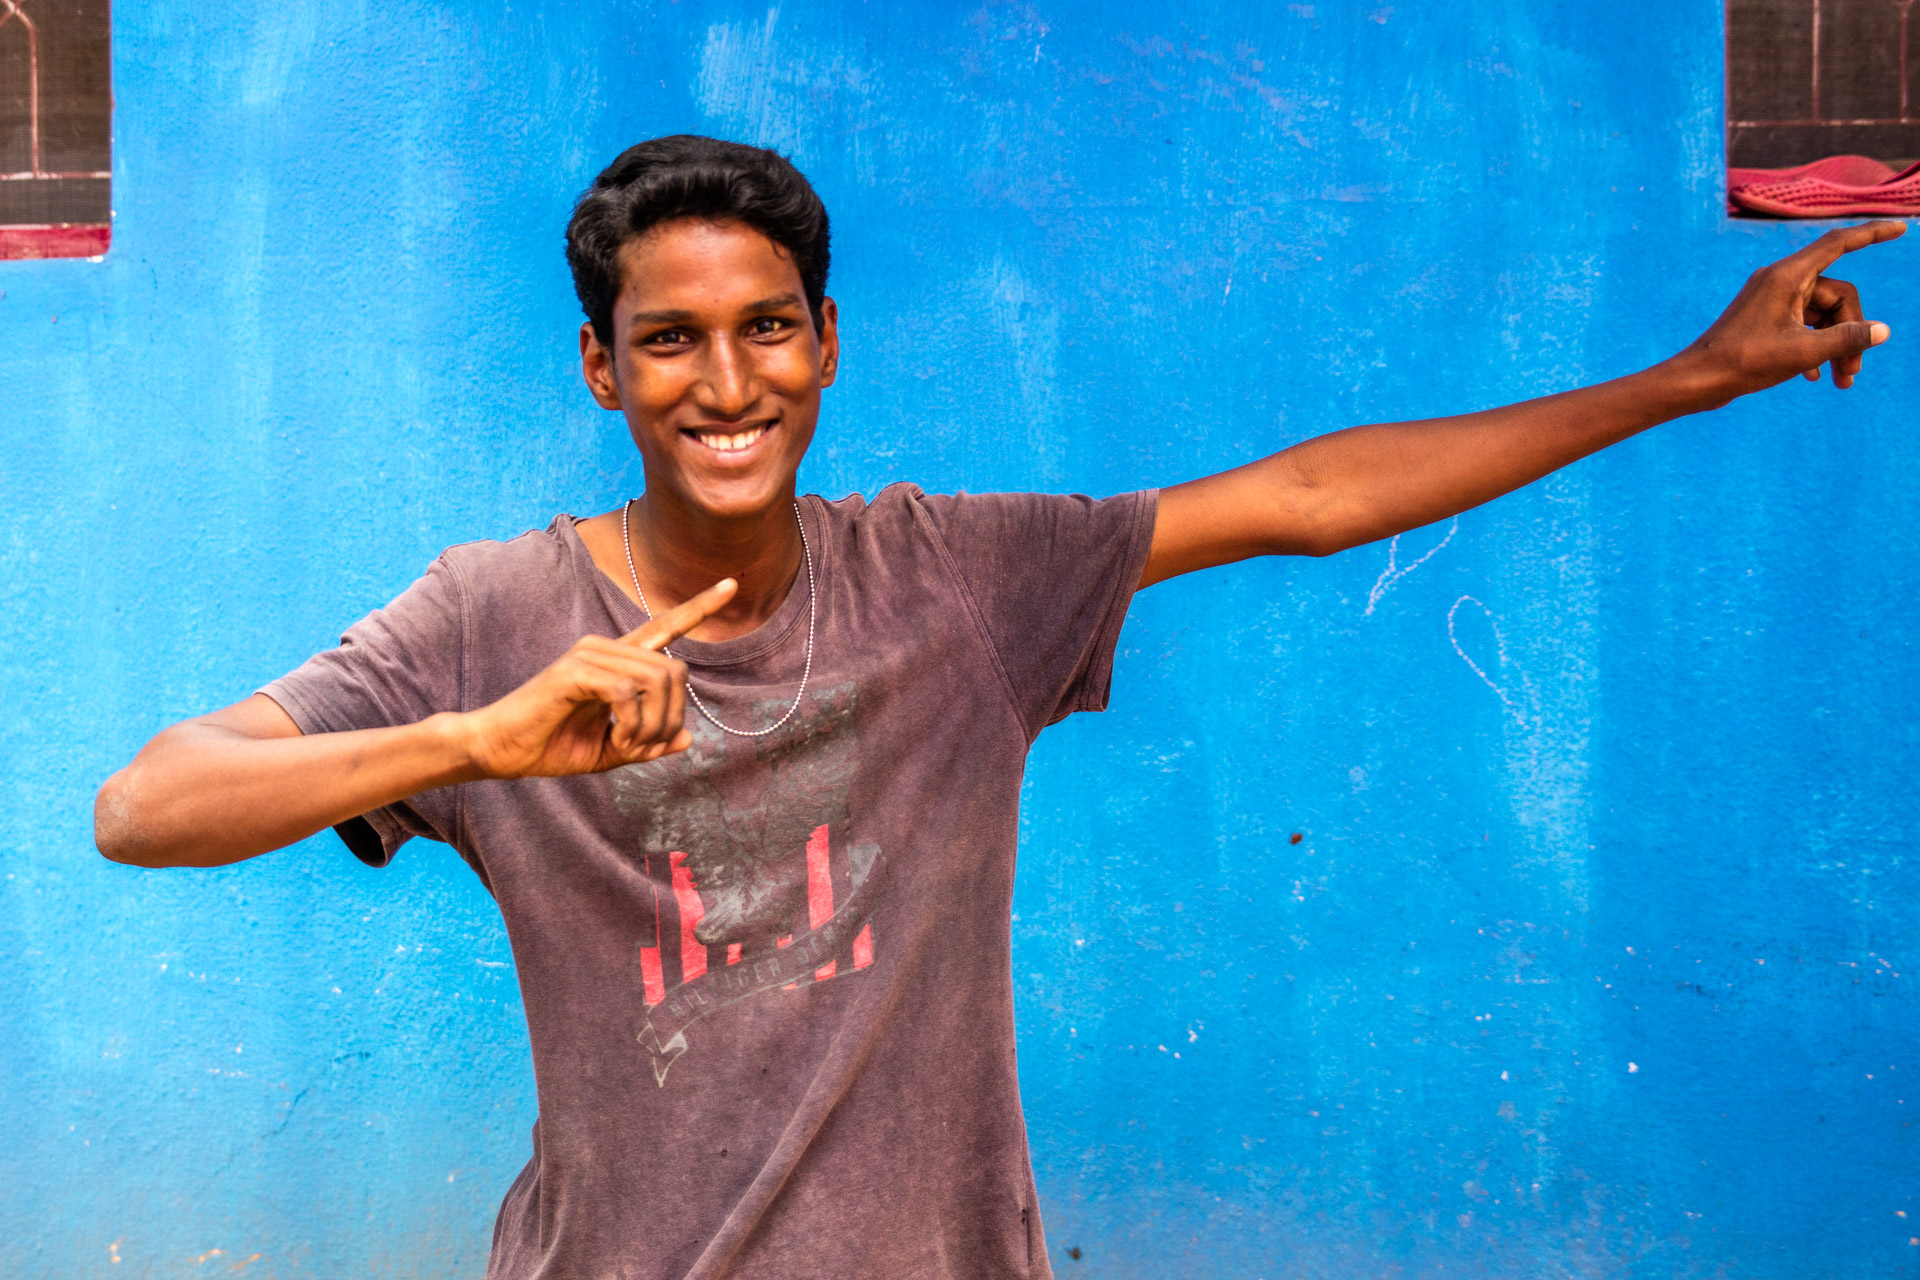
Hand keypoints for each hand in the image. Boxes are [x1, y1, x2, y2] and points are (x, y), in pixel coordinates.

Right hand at [460, 578, 737, 778]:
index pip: (664, 626)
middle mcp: (606, 649)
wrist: (499, 751)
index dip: (699, 607)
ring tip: (626, 746)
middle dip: (671, 719)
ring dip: (651, 726)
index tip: (732, 586)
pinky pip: (628, 693)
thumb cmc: (550, 747)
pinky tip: (614, 740)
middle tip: (642, 748)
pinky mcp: (573, 671)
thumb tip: (687, 740)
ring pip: (657, 681)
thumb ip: (648, 743)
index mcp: (617, 662)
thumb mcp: (610, 752)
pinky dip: (631, 725)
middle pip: (675, 671)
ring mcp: (589, 655)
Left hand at [1679, 220, 1902, 405]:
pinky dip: (1814, 347)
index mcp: (1787, 276)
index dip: (1872, 234)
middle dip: (1851, 332)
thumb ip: (1846, 339)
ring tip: (1842, 381)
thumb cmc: (1743, 363)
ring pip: (1822, 315)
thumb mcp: (1803, 352)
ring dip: (1835, 346)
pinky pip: (1803, 324)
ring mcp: (1771, 300)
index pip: (1839, 244)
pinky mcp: (1765, 319)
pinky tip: (1816, 377)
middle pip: (1838, 296)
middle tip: (1852, 373)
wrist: (1696, 381)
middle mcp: (1780, 281)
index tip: (1902, 229)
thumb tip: (1882, 331)